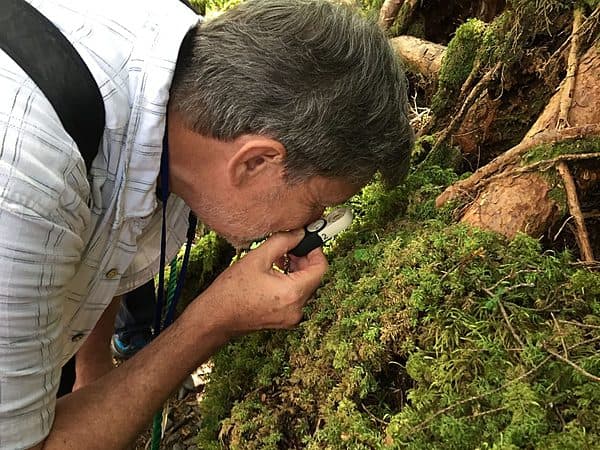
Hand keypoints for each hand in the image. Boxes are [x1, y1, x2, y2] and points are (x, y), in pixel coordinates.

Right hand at [198, 230, 327, 334]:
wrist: (215, 318)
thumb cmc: (231, 291)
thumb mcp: (257, 258)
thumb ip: (283, 242)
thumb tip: (299, 233)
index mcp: (292, 293)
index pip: (320, 268)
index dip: (316, 250)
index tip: (307, 240)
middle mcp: (297, 308)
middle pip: (314, 277)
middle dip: (303, 259)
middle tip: (289, 247)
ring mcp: (292, 317)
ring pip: (305, 286)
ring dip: (297, 270)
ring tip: (279, 259)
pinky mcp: (285, 320)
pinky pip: (296, 297)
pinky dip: (291, 283)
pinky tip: (276, 273)